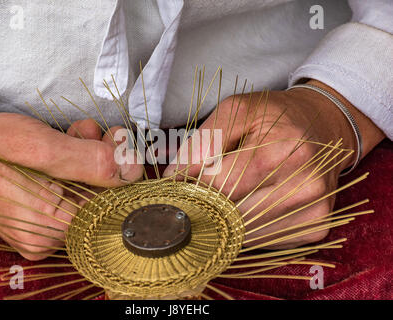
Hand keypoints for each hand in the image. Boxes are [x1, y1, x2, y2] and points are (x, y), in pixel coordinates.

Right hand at [0, 113, 142, 259]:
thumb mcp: (41, 146)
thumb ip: (90, 162)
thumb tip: (132, 170)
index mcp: (50, 225)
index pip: (110, 205)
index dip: (119, 171)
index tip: (118, 142)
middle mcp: (47, 237)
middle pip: (98, 200)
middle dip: (104, 160)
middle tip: (101, 132)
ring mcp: (41, 231)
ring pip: (84, 194)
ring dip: (90, 159)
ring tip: (80, 133)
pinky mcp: (36, 220)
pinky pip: (68, 195)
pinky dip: (73, 168)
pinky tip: (68, 145)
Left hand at [164, 80, 384, 248]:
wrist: (325, 126)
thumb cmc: (277, 117)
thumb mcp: (237, 110)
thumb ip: (203, 142)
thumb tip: (174, 178)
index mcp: (281, 151)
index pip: (218, 185)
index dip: (192, 187)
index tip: (180, 186)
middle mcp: (303, 186)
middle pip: (232, 214)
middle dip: (208, 205)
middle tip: (200, 194)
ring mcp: (313, 211)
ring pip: (246, 233)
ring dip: (228, 220)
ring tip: (229, 197)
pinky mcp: (316, 228)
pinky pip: (266, 240)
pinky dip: (250, 228)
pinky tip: (252, 206)